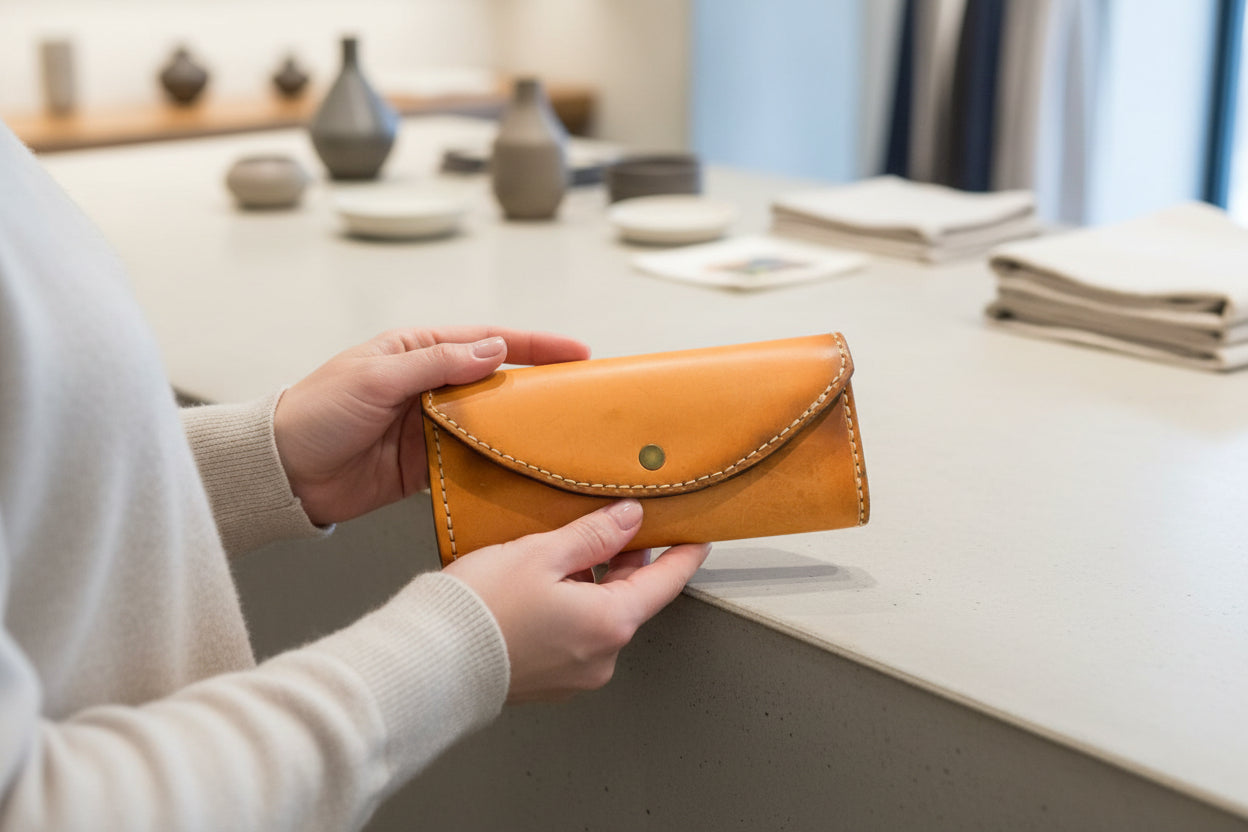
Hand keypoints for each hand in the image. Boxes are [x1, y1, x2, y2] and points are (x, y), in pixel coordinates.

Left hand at [273, 327, 589, 525]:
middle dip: (540, 387)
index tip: (578, 352)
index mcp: (418, 350)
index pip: (488, 341)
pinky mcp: (427, 465)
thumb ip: (436, 364)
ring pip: (490, 424)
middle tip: (584, 397)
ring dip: (522, 429)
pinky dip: (497, 465)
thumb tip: (494, 350)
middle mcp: (430, 384)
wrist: (283, 472)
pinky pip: (472, 461)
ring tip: (565, 436)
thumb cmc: (317, 412)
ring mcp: (431, 426)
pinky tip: (525, 471)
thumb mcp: (376, 378)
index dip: (536, 344)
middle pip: (497, 383)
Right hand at [444, 500, 711, 702]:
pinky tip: (543, 584)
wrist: (429, 660)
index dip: (684, 555)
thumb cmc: (480, 609)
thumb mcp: (542, 553)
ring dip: (593, 582)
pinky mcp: (550, 680)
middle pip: (631, 598)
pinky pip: (576, 635)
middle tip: (616, 524)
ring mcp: (576, 674)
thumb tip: (629, 519)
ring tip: (561, 550)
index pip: (666, 583)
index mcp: (610, 623)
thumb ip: (594, 535)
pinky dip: (572, 606)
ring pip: (601, 615)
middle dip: (626, 561)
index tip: (698, 538)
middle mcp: (601, 656)